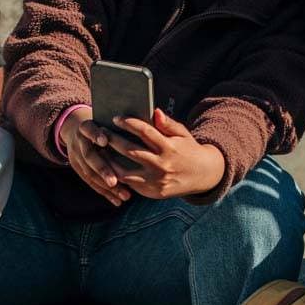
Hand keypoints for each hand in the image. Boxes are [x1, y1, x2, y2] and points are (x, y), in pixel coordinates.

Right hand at [61, 106, 131, 206]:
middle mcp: (79, 141)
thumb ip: (131, 121)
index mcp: (87, 125)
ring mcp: (76, 156)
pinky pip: (91, 183)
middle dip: (102, 168)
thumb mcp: (111, 118)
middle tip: (114, 180)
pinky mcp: (78, 168)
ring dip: (105, 185)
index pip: (89, 129)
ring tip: (124, 195)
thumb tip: (157, 114)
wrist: (77, 129)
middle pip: (88, 156)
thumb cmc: (106, 123)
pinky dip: (105, 193)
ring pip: (89, 173)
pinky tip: (117, 201)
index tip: (105, 140)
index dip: (96, 135)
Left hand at [103, 108, 225, 199]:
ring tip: (101, 151)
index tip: (115, 118)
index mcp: (169, 147)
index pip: (145, 132)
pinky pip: (130, 185)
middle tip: (101, 133)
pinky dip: (119, 175)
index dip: (128, 123)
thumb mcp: (182, 134)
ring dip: (110, 161)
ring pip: (125, 172)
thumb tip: (154, 111)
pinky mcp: (153, 193)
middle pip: (131, 151)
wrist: (203, 175)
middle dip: (113, 140)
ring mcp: (157, 182)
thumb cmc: (188, 150)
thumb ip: (167, 124)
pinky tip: (110, 166)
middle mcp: (162, 165)